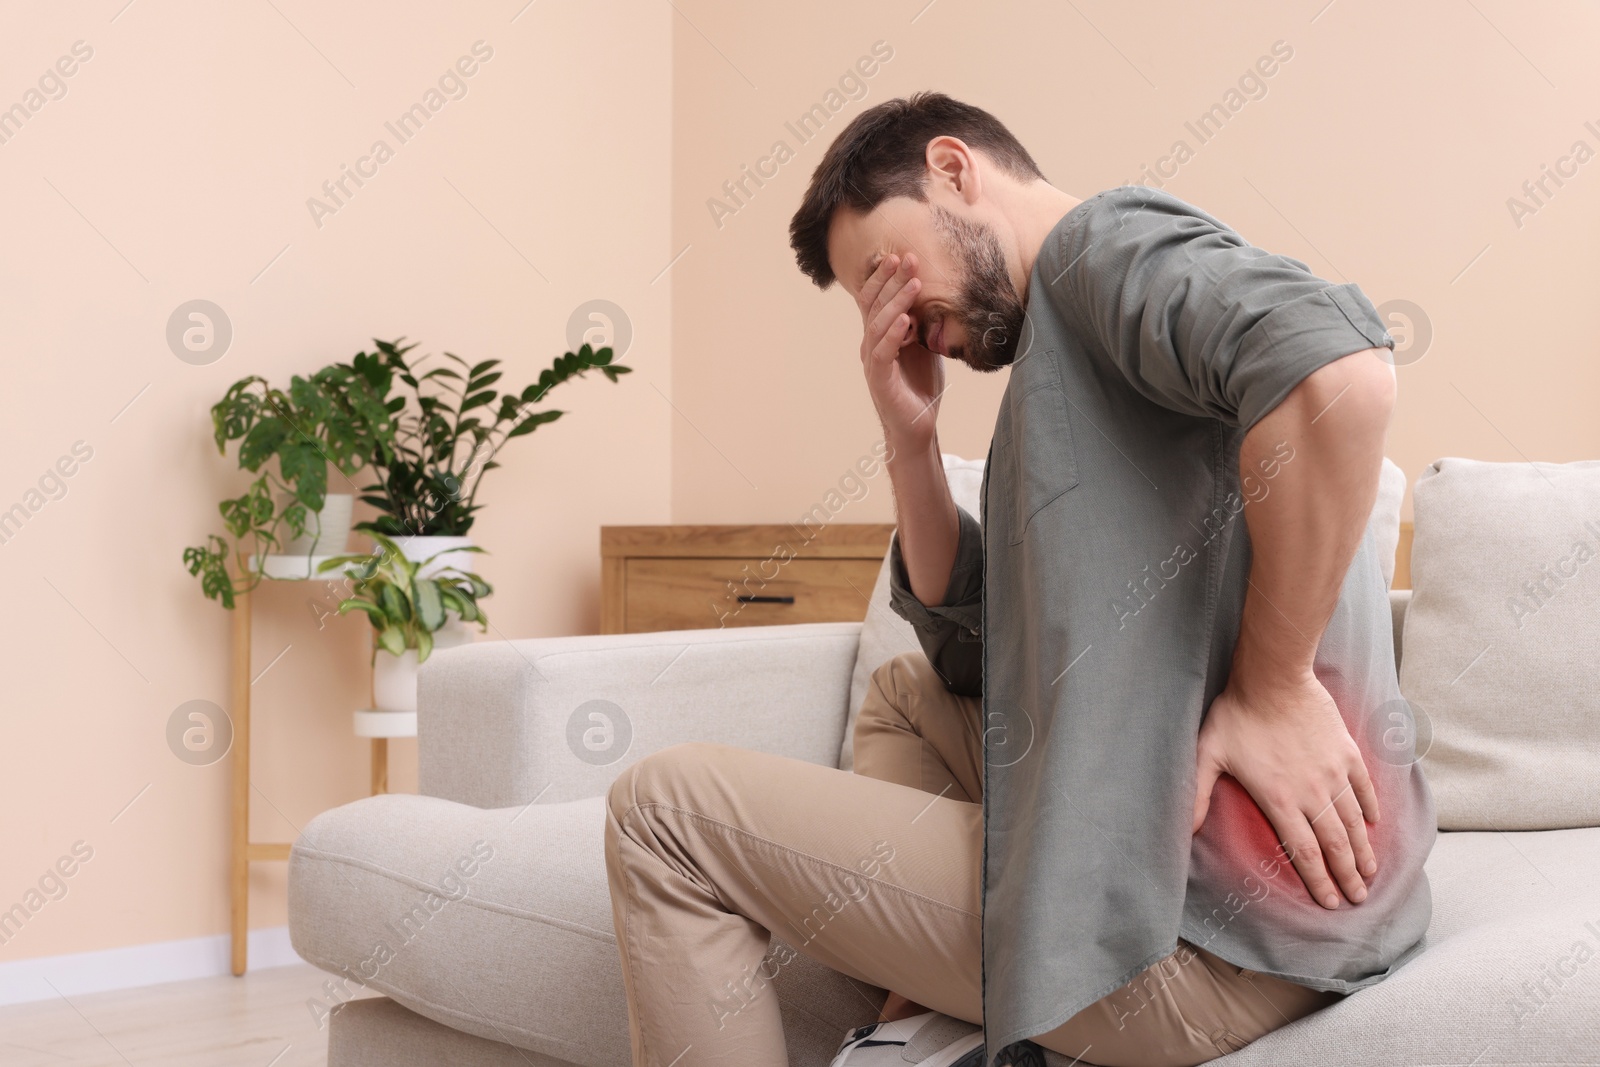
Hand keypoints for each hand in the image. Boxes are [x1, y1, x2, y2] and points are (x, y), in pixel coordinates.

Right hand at [856, 253, 943, 453]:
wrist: (917, 425)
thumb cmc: (920, 385)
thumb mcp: (924, 345)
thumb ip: (922, 322)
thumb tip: (933, 293)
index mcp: (879, 334)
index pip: (875, 298)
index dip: (885, 276)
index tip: (901, 255)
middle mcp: (871, 344)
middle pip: (874, 304)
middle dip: (891, 279)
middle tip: (908, 257)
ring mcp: (873, 361)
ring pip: (878, 324)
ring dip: (896, 301)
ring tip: (915, 283)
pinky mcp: (880, 379)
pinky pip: (883, 352)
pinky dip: (893, 334)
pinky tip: (905, 319)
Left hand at [1191, 672, 1379, 908]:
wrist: (1273, 678)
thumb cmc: (1237, 715)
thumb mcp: (1207, 754)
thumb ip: (1197, 794)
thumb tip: (1185, 829)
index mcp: (1280, 800)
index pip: (1304, 853)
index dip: (1318, 881)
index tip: (1330, 903)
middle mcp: (1312, 793)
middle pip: (1335, 845)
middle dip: (1348, 876)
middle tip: (1358, 898)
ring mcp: (1334, 773)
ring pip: (1353, 822)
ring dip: (1363, 851)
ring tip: (1370, 873)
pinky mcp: (1347, 753)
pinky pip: (1364, 788)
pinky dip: (1370, 809)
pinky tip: (1373, 825)